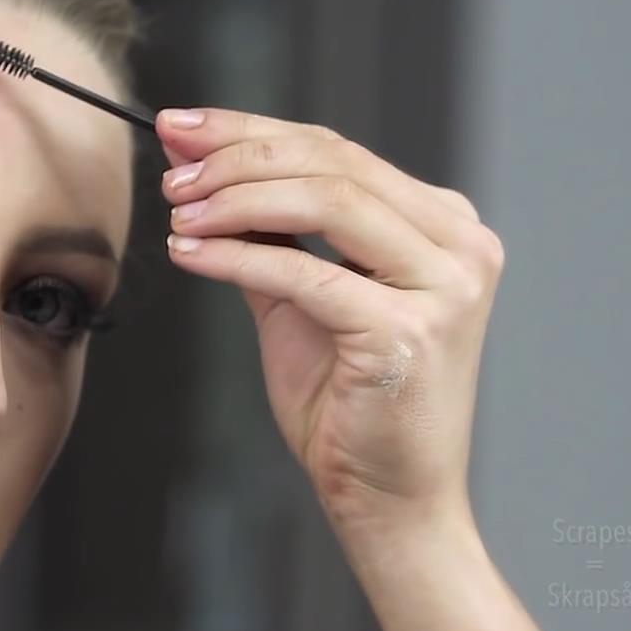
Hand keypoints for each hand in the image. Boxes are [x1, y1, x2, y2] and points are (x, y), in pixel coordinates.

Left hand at [157, 107, 503, 545]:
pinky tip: (190, 253)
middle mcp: (459, 244)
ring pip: (326, 200)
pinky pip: (306, 272)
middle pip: (332, 163)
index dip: (252, 130)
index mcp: (443, 227)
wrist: (391, 503)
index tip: (181, 127)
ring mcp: (445, 285)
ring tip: (177, 210)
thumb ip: (265, 234)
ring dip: (235, 198)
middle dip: (236, 156)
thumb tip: (200, 170)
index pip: (339, 151)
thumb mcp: (301, 302)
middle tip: (171, 170)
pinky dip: (238, 255)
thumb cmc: (351, 409)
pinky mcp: (410, 330)